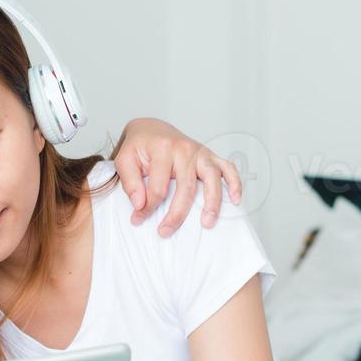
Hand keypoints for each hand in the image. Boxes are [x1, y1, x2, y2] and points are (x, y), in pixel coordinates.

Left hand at [110, 118, 242, 235]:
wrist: (152, 129)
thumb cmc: (139, 146)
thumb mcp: (124, 159)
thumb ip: (130, 182)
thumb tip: (140, 204)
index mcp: (162, 149)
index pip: (158, 186)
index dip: (148, 206)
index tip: (138, 219)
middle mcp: (184, 149)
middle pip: (185, 186)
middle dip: (176, 213)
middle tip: (165, 232)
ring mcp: (200, 152)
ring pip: (211, 178)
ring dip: (212, 202)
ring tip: (207, 223)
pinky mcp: (210, 156)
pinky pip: (228, 168)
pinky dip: (235, 183)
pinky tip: (235, 200)